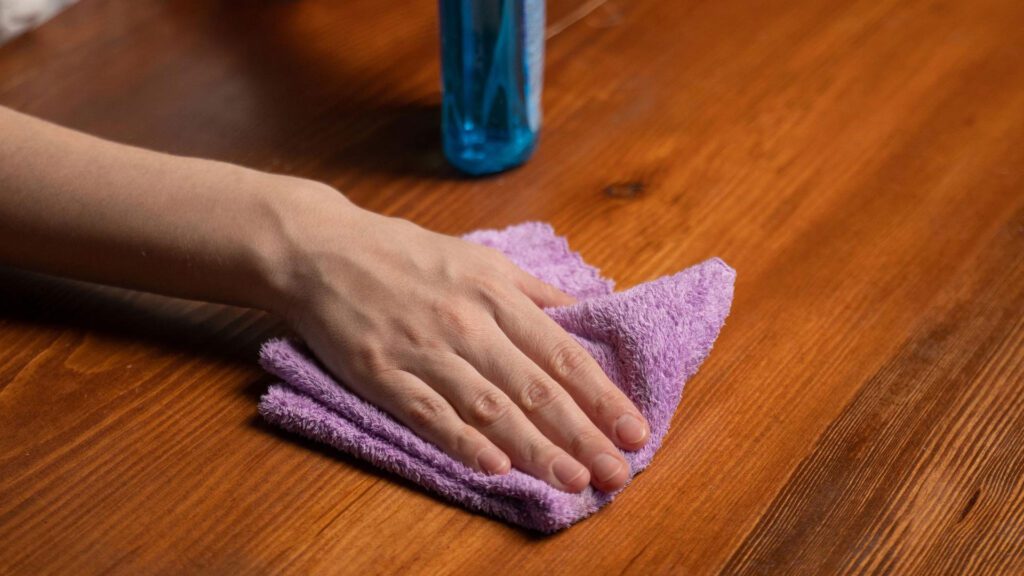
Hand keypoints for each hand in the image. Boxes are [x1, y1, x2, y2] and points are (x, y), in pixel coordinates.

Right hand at [267, 195, 650, 492]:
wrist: (322, 250)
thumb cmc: (407, 255)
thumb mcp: (480, 259)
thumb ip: (535, 291)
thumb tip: (588, 311)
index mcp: (496, 294)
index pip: (562, 353)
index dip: (602, 395)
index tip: (634, 429)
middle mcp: (467, 324)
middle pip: (535, 387)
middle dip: (582, 433)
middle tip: (616, 472)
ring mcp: (424, 351)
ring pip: (489, 407)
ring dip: (535, 448)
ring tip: (572, 479)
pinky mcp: (382, 374)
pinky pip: (429, 414)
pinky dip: (463, 441)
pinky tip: (496, 467)